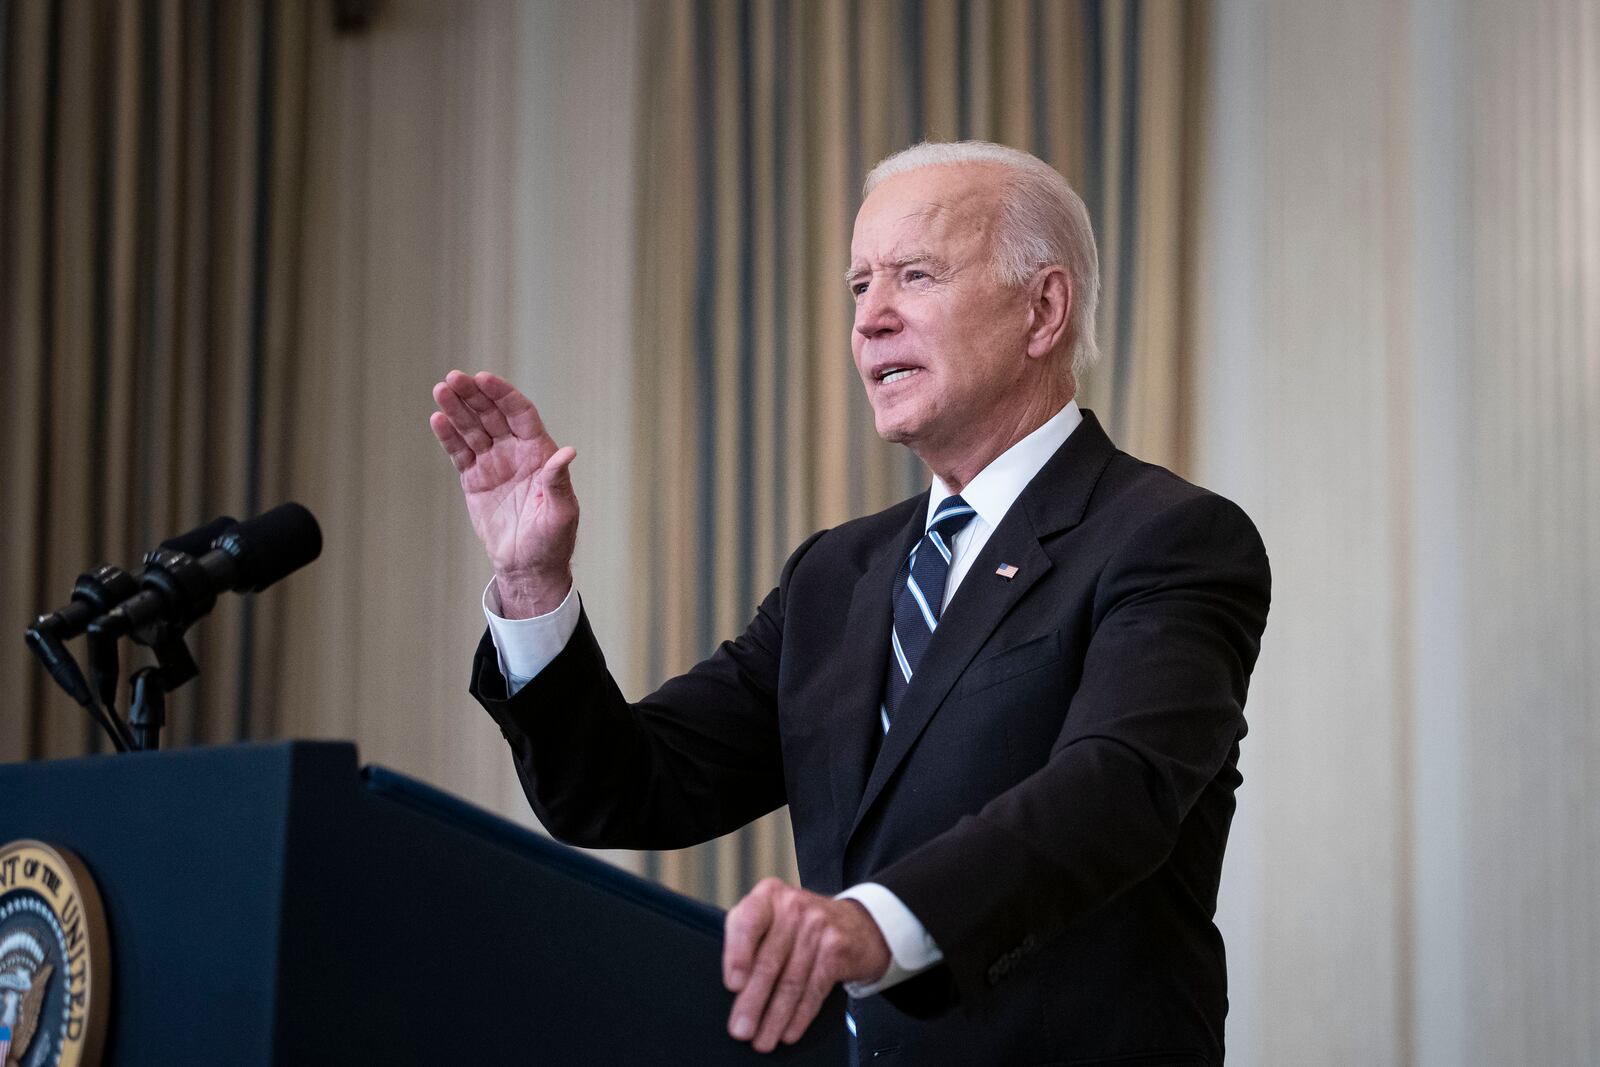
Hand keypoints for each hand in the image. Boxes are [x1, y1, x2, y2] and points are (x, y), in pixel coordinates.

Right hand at [429, 370, 576, 616]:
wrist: (527, 567)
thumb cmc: (552, 541)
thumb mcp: (561, 512)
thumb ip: (558, 480)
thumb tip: (567, 452)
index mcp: (539, 453)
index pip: (520, 414)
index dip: (503, 395)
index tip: (484, 379)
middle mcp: (516, 452)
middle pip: (492, 415)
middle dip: (474, 395)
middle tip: (454, 378)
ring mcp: (493, 464)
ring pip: (473, 429)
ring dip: (457, 409)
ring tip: (440, 390)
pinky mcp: (474, 480)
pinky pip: (460, 453)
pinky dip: (448, 436)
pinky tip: (437, 419)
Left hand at [722, 878, 891, 1052]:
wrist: (857, 924)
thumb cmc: (800, 926)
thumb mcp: (771, 917)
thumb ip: (745, 939)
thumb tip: (734, 989)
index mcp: (768, 895)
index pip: (747, 921)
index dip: (738, 954)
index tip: (732, 984)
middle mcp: (793, 906)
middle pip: (769, 960)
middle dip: (753, 1001)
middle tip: (741, 1029)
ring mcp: (818, 925)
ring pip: (791, 981)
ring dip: (775, 1017)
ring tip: (763, 1039)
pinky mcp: (837, 948)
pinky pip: (814, 989)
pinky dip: (800, 1015)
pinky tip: (789, 1031)